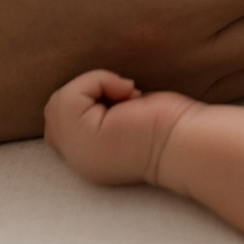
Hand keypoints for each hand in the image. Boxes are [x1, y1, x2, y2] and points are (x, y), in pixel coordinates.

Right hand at [44, 70, 195, 187]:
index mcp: (90, 158)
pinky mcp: (83, 137)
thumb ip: (99, 109)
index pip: (60, 125)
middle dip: (85, 92)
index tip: (124, 104)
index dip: (85, 102)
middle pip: (54, 111)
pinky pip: (69, 96)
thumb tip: (87, 89)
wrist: (189, 141)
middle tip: (126, 97)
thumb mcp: (124, 116)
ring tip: (127, 96)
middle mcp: (78, 161)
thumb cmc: (170, 124)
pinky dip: (96, 82)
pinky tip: (127, 94)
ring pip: (59, 101)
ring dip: (92, 86)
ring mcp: (77, 152)